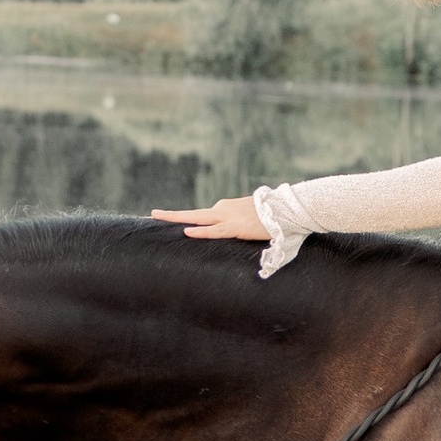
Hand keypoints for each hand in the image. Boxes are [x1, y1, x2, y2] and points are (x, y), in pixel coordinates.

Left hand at [152, 195, 269, 242]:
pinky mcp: (236, 227)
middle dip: (172, 215)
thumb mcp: (251, 218)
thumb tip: (239, 230)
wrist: (287, 209)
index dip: (185, 217)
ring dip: (177, 218)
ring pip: (197, 218)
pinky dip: (201, 232)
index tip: (171, 219)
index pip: (201, 214)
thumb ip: (239, 223)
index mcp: (226, 208)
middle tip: (153, 213)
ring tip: (157, 216)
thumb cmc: (273, 216)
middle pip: (192, 213)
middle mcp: (223, 209)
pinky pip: (215, 231)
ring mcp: (228, 217)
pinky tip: (187, 232)